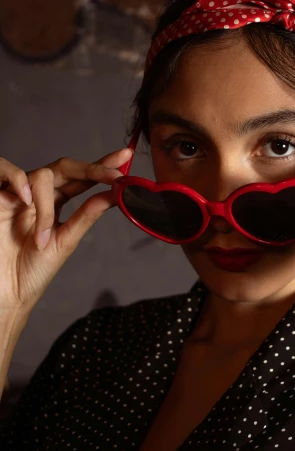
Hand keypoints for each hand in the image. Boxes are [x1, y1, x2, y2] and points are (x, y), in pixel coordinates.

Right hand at [0, 148, 132, 314]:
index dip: (102, 166)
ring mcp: (16, 194)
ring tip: (41, 237)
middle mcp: (37, 195)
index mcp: (55, 204)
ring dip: (45, 205)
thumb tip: (113, 195)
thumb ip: (85, 216)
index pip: (81, 179)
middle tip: (114, 175)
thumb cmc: (30, 272)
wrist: (6, 293)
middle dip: (92, 168)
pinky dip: (18, 181)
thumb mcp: (64, 241)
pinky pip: (4, 171)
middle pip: (65, 168)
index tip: (126, 157)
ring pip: (40, 174)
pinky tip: (25, 200)